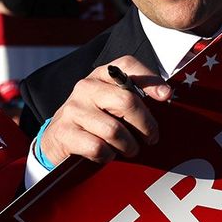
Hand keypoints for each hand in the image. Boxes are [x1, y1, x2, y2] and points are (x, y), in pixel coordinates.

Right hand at [40, 55, 171, 164]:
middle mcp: (86, 87)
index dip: (149, 78)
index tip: (165, 95)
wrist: (56, 139)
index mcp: (101, 75)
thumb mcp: (111, 102)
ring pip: (114, 130)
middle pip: (127, 101)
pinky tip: (107, 155)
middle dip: (146, 125)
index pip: (127, 65)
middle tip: (151, 138)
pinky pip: (98, 147)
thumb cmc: (94, 121)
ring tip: (130, 149)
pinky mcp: (65, 132)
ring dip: (128, 146)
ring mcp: (73, 109)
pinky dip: (108, 156)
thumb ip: (133, 97)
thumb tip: (165, 97)